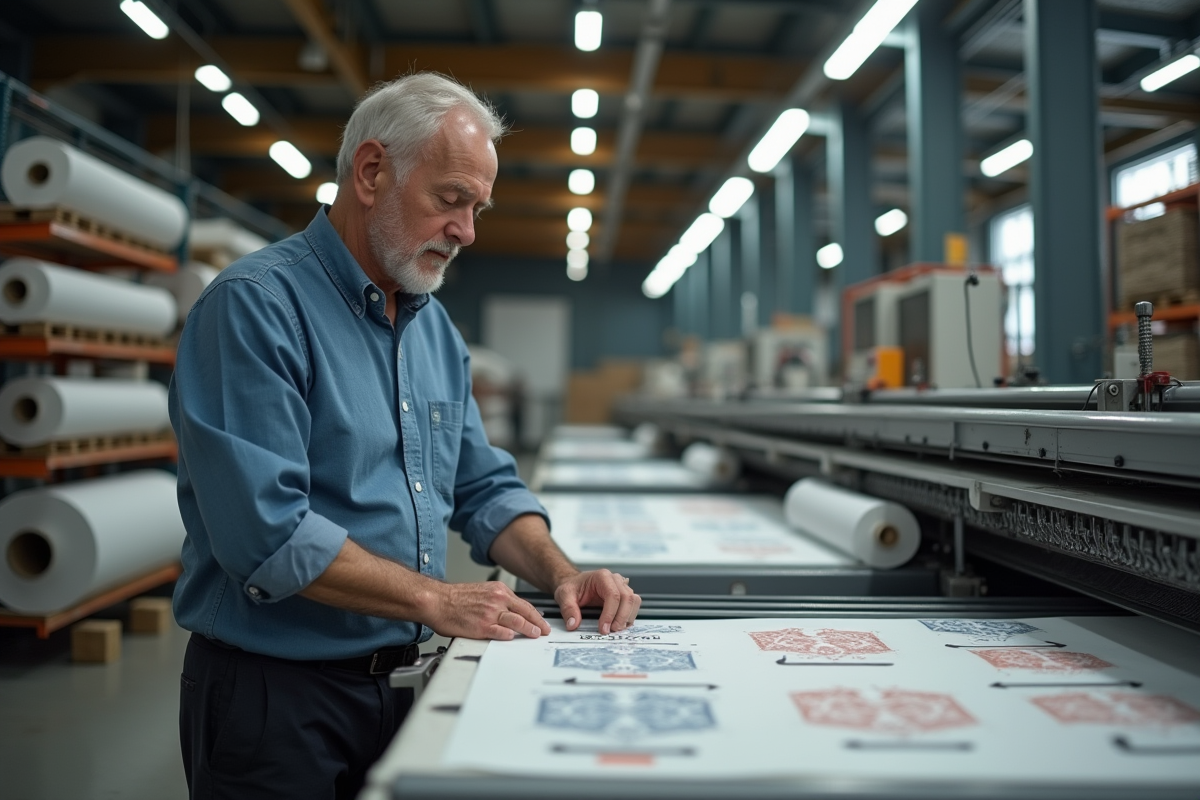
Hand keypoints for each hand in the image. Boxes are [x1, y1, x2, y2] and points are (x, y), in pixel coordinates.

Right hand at [426, 581, 551, 640]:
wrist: (437, 600)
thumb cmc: (455, 598)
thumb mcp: (482, 591)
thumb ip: (498, 601)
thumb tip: (511, 611)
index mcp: (498, 591)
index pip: (523, 604)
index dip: (535, 614)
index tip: (542, 622)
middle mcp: (497, 600)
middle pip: (525, 612)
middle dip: (538, 623)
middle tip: (545, 631)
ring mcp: (490, 613)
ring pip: (517, 622)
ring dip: (529, 629)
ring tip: (535, 635)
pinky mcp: (482, 626)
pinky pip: (501, 632)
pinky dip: (510, 636)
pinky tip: (514, 638)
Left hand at [554, 569, 640, 633]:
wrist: (576, 584)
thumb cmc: (572, 587)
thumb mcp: (564, 595)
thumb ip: (568, 609)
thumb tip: (573, 624)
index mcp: (602, 577)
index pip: (613, 595)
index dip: (610, 614)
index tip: (603, 628)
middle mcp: (615, 579)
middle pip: (627, 598)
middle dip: (621, 617)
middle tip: (611, 631)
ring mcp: (622, 586)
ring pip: (634, 601)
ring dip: (628, 617)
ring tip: (616, 629)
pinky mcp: (624, 594)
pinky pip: (634, 604)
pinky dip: (629, 616)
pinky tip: (619, 625)